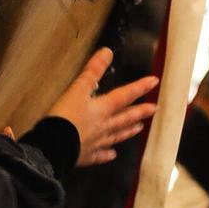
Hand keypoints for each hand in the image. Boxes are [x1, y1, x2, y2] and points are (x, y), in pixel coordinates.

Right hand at [47, 47, 157, 166]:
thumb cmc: (65, 116)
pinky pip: (100, 154)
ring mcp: (96, 142)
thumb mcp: (77, 89)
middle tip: (154, 109)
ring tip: (139, 128)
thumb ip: (92, 71)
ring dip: (128, 131)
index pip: (125, 95)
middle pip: (125, 117)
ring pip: (116, 135)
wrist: (54, 146)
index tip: (155, 82)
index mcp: (102, 109)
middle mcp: (104, 126)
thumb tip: (107, 52)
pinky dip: (107, 154)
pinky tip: (112, 154)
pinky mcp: (86, 155)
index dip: (139, 87)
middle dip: (140, 112)